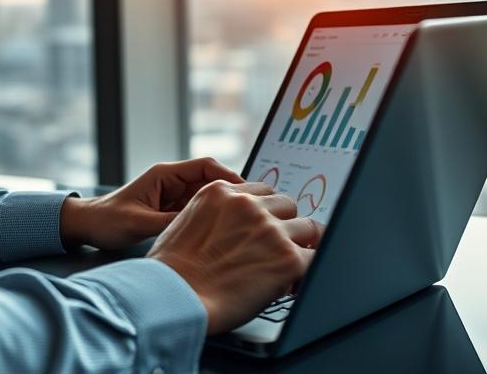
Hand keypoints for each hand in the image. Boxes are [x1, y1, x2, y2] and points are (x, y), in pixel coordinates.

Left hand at [59, 157, 242, 250]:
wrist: (88, 226)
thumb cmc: (108, 220)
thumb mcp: (139, 223)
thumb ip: (170, 222)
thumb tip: (201, 227)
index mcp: (165, 174)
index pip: (206, 167)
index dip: (229, 177)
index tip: (247, 193)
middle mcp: (172, 181)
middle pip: (212, 181)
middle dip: (232, 193)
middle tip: (254, 210)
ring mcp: (173, 195)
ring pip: (207, 197)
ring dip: (223, 207)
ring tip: (243, 222)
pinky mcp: (171, 210)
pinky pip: (197, 210)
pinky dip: (211, 218)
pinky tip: (223, 231)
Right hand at [146, 180, 323, 334]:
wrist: (174, 296)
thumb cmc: (171, 270)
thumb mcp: (183, 222)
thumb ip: (213, 216)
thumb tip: (229, 228)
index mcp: (221, 192)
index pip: (261, 191)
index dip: (266, 211)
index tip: (267, 224)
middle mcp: (248, 205)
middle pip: (286, 205)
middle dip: (283, 225)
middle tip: (276, 247)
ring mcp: (270, 230)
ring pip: (307, 227)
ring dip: (298, 245)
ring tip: (288, 265)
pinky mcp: (287, 258)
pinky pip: (315, 257)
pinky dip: (307, 270)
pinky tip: (296, 281)